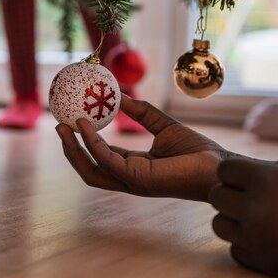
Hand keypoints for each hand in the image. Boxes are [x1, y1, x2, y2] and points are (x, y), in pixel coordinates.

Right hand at [56, 94, 228, 200]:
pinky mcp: (137, 179)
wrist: (218, 166)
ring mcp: (131, 182)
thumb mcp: (162, 125)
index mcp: (134, 168)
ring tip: (64, 127)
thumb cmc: (197, 151)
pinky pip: (106, 161)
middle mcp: (129, 178)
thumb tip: (121, 95)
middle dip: (71, 150)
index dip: (84, 141)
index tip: (72, 121)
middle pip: (89, 168)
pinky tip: (86, 126)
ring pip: (91, 170)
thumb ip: (141, 112)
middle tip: (59, 126)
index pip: (101, 157)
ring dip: (74, 149)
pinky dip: (92, 144)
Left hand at [209, 158, 277, 277]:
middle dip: (230, 196)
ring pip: (219, 224)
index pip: (224, 170)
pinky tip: (266, 239)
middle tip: (253, 198)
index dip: (237, 173)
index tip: (251, 177)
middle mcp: (255, 209)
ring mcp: (255, 239)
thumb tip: (253, 159)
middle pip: (215, 196)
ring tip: (258, 218)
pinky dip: (247, 246)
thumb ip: (268, 166)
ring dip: (233, 221)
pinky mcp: (260, 263)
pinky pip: (235, 250)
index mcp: (264, 180)